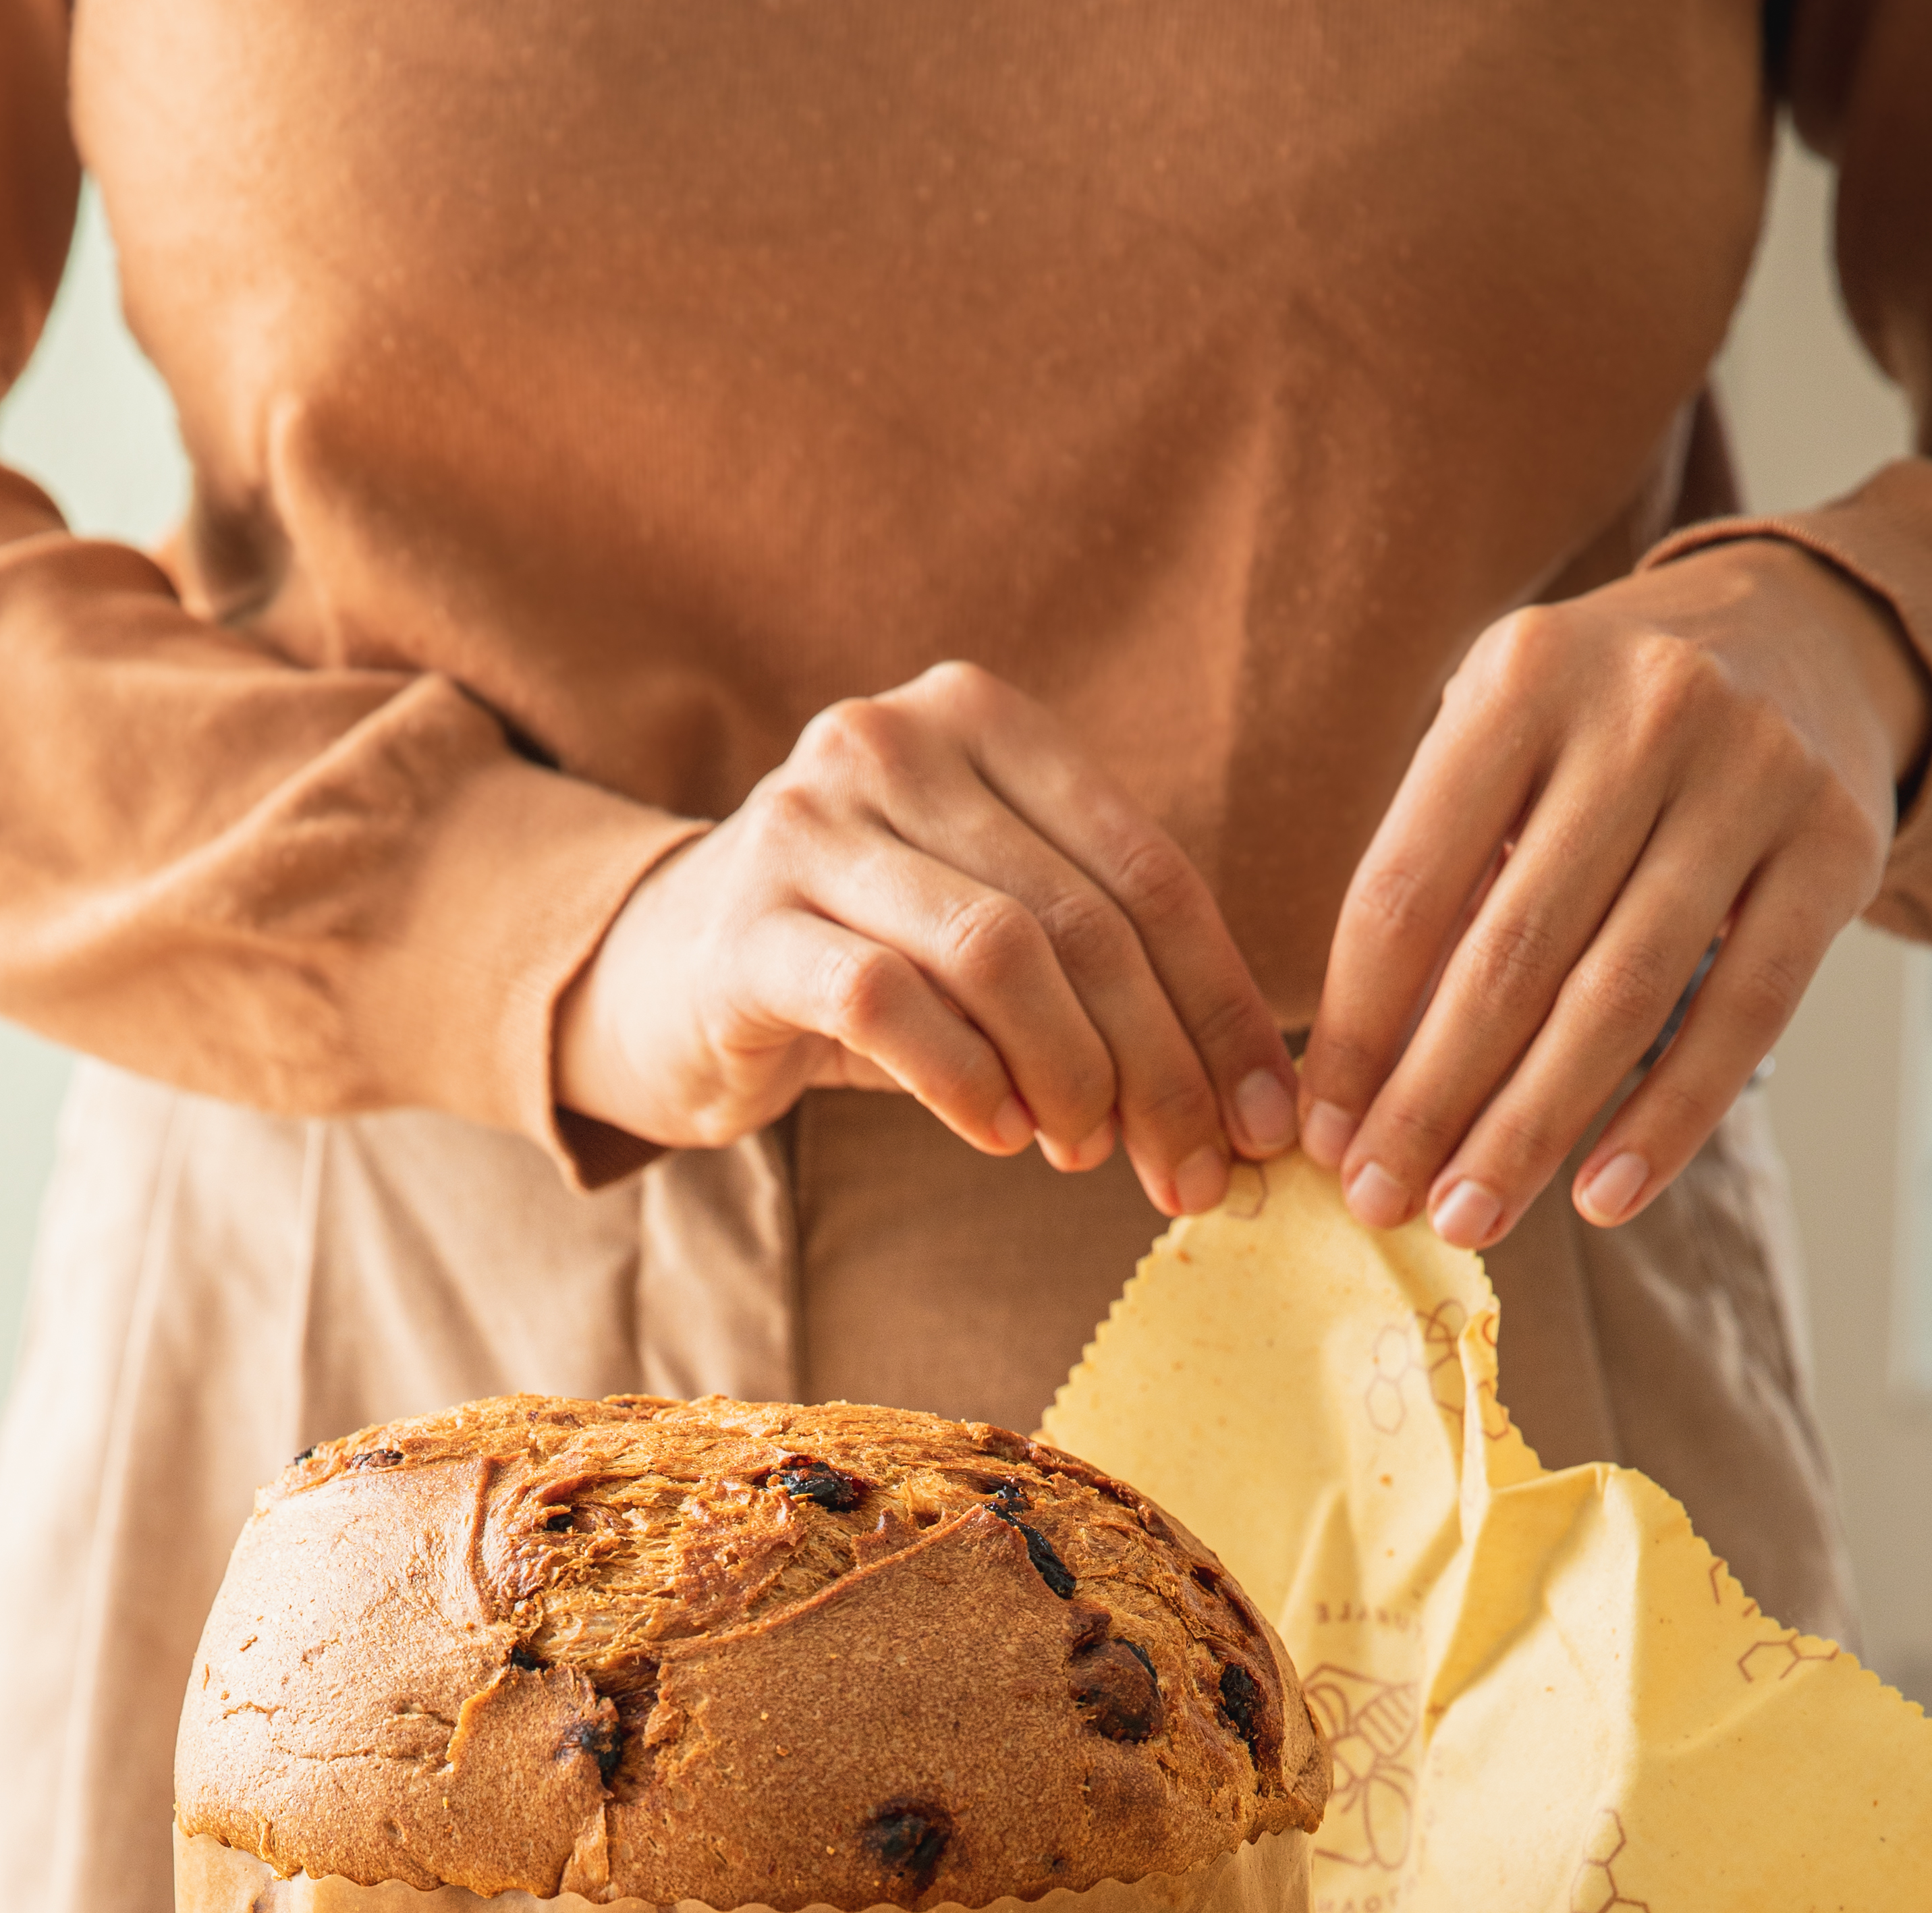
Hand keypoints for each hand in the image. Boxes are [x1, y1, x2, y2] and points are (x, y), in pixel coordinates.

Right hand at [553, 661, 1297, 1217]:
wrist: (664, 979)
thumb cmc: (864, 964)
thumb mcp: (989, 934)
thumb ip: (1100, 975)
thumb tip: (1249, 1103)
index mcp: (984, 721)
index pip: (1146, 869)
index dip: (1220, 1007)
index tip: (1267, 1122)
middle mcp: (892, 740)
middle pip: (1080, 920)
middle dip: (1158, 1066)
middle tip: (1193, 1172)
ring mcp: (808, 821)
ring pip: (996, 954)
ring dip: (1069, 1077)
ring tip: (1084, 1154)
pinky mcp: (744, 924)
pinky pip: (888, 1006)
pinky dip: (964, 1083)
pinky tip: (998, 1136)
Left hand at [1296, 544, 1931, 1245]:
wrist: (1804, 635)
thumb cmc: (1603, 730)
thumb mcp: (1505, 745)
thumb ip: (1438, 882)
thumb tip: (1356, 1094)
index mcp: (1523, 676)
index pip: (1406, 890)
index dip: (1355, 1031)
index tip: (1321, 1138)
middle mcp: (1644, 710)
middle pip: (1510, 955)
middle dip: (1431, 1102)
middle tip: (1380, 1203)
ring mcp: (1753, 772)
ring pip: (1621, 996)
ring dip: (1531, 1130)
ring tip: (1469, 1218)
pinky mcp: (1839, 845)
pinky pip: (1744, 1014)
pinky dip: (1668, 1120)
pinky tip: (1602, 1199)